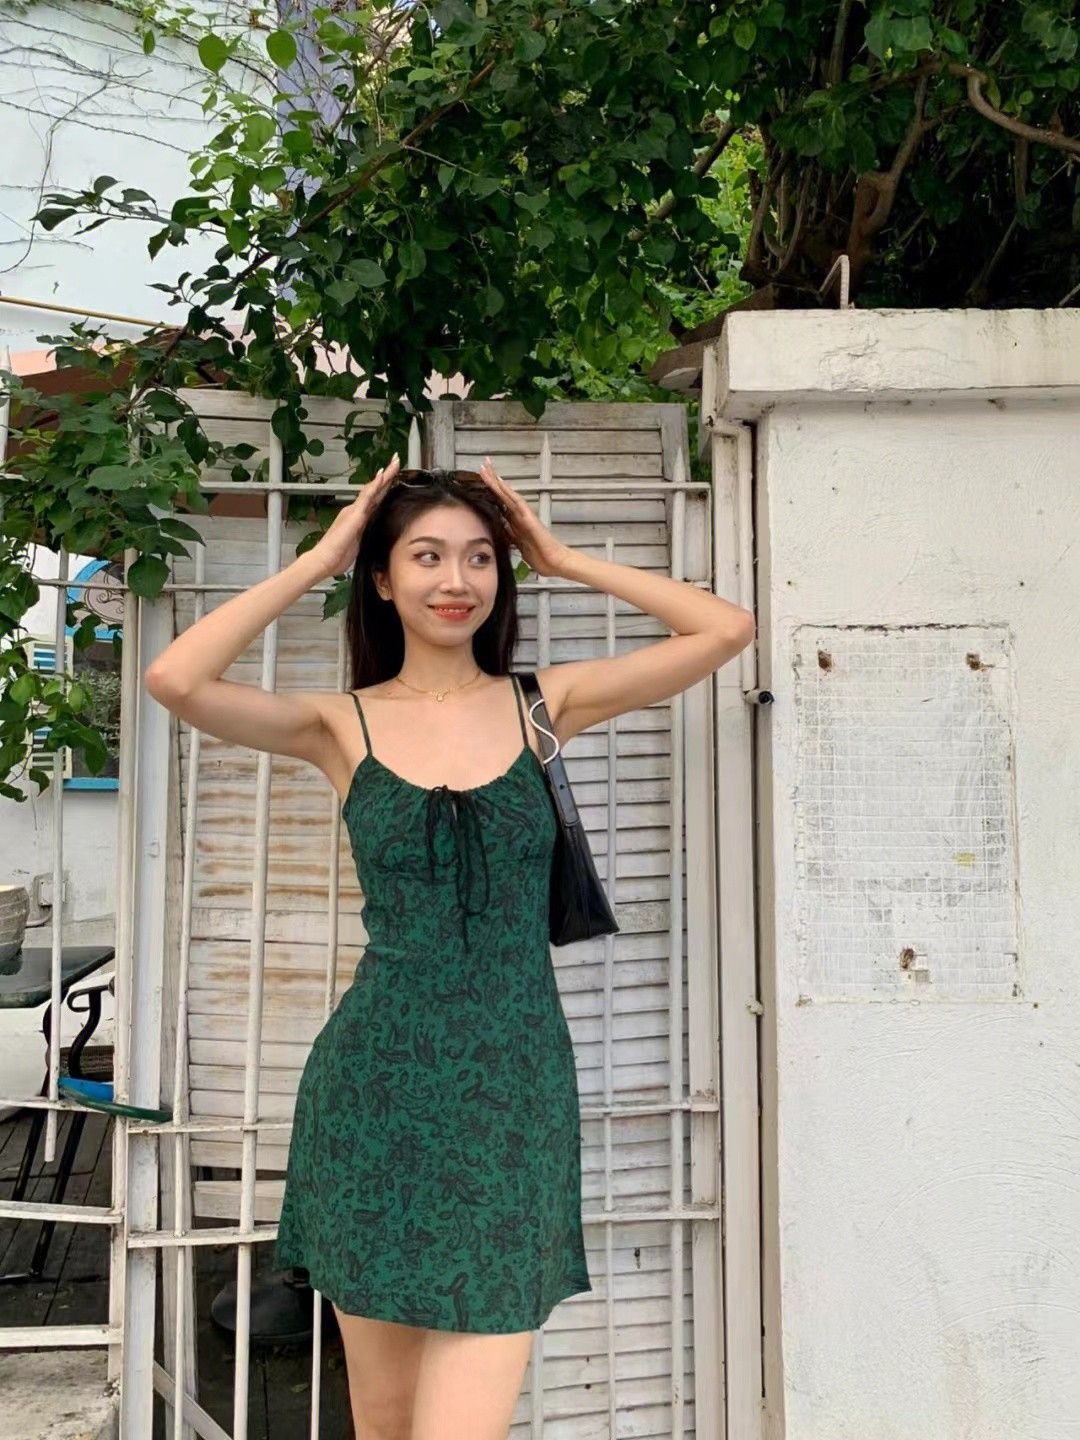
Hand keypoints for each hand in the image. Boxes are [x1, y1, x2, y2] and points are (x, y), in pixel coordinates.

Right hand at [312, 453, 400, 576]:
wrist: (323, 559)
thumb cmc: (337, 555)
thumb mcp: (358, 544)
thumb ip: (366, 535)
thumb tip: (376, 535)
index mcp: (359, 517)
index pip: (375, 498)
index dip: (385, 486)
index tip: (393, 474)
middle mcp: (356, 510)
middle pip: (376, 489)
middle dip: (388, 475)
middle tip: (397, 459)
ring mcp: (355, 511)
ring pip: (373, 489)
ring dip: (385, 476)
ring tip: (394, 462)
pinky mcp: (355, 515)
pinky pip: (367, 497)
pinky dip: (375, 486)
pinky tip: (382, 476)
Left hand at [477, 457, 570, 577]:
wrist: (554, 561)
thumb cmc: (539, 556)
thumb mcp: (517, 546)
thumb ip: (509, 536)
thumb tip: (498, 529)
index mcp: (515, 521)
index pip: (500, 503)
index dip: (490, 491)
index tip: (480, 479)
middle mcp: (519, 515)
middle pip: (502, 494)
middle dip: (491, 480)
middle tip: (482, 464)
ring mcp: (524, 515)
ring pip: (507, 494)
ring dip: (496, 481)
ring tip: (486, 467)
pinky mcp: (529, 518)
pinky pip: (517, 502)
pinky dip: (508, 492)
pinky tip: (499, 483)